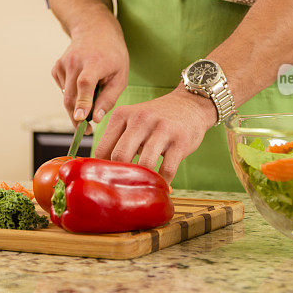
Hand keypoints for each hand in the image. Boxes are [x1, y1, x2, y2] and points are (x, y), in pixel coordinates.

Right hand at [52, 17, 128, 129]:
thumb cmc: (112, 56)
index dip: (83, 102)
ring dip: (77, 105)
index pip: (85, 84)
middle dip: (77, 117)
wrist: (95, 31)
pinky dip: (72, 94)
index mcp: (95, 62)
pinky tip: (82, 84)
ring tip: (92, 96)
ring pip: (66, 96)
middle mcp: (75, 61)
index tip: (80, 119)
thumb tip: (96, 119)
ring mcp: (63, 63)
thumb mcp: (120, 76)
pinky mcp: (56, 67)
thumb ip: (109, 98)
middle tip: (87, 130)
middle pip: (72, 96)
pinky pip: (63, 90)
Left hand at [94, 88, 216, 182]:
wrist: (189, 104)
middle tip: (124, 188)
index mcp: (122, 115)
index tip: (107, 181)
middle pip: (120, 156)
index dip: (103, 169)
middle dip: (121, 175)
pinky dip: (162, 182)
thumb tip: (103, 171)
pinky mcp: (180, 140)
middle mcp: (140, 119)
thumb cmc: (155, 119)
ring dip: (143, 180)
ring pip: (145, 164)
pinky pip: (167, 169)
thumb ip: (117, 140)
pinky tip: (160, 185)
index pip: (102, 149)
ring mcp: (162, 129)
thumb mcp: (132, 120)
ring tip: (143, 187)